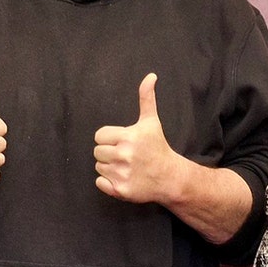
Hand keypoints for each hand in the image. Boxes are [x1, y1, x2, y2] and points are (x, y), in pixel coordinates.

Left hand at [93, 73, 181, 202]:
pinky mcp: (120, 190)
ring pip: (98, 166)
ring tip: (126, 166)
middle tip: (125, 155)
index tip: (123, 142)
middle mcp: (124, 155)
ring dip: (109, 166)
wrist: (170, 177)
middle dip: (109, 152)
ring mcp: (122, 174)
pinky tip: (123, 177)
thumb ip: (146, 98)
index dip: (110, 138)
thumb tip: (150, 76)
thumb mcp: (151, 122)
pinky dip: (107, 182)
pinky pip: (100, 182)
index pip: (99, 136)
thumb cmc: (158, 147)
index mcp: (128, 137)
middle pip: (97, 151)